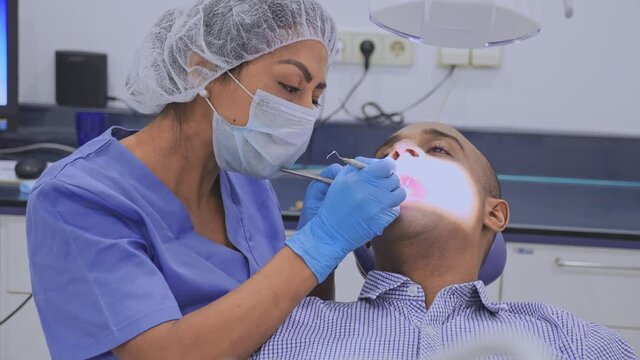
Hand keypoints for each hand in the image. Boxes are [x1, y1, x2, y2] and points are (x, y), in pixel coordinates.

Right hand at [286, 157, 405, 281]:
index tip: (386, 170)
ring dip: (393, 193)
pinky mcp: (383, 218)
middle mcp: (369, 189)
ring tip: (382, 198)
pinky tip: (378, 210)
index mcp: (358, 177)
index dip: (389, 166)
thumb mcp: (339, 181)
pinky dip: (390, 208)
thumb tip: (376, 164)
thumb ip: (357, 168)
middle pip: (394, 178)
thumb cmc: (334, 205)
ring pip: (400, 192)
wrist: (331, 233)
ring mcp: (378, 204)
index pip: (386, 165)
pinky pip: (396, 208)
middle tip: (381, 186)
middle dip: (389, 180)